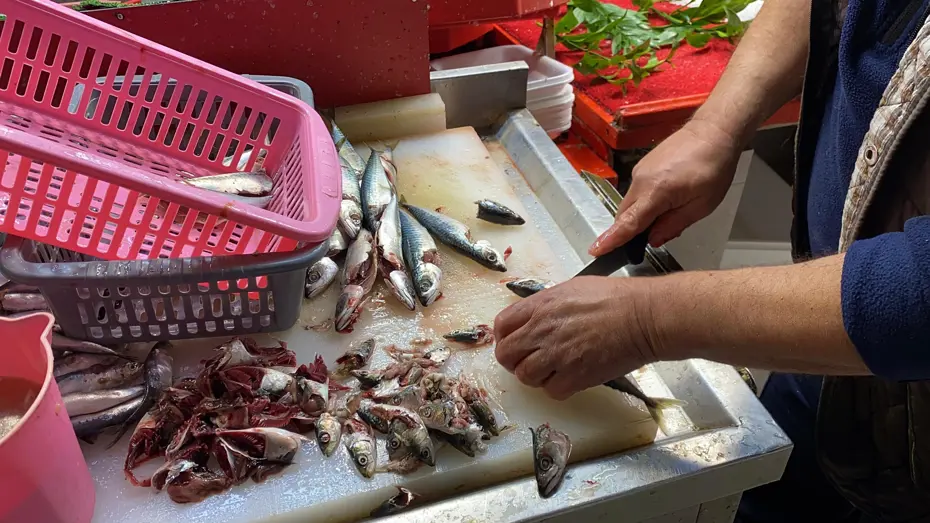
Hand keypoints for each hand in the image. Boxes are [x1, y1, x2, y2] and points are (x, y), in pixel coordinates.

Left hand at [494, 277, 658, 399]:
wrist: (643, 316)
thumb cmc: (616, 299)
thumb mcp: (572, 289)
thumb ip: (547, 305)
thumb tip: (535, 318)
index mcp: (540, 306)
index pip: (502, 326)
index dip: (505, 337)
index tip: (514, 342)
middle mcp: (542, 330)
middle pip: (506, 354)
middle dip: (514, 360)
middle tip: (528, 361)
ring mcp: (557, 355)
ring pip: (525, 376)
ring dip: (535, 376)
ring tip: (552, 370)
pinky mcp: (575, 377)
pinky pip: (551, 391)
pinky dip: (557, 388)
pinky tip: (569, 378)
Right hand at [590, 119, 741, 255]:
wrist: (712, 131)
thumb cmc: (714, 166)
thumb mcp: (702, 205)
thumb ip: (674, 225)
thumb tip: (653, 239)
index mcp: (656, 191)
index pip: (628, 223)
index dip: (611, 240)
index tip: (595, 250)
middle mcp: (641, 180)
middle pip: (624, 215)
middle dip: (630, 231)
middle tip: (653, 237)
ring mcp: (639, 171)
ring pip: (630, 204)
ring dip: (640, 215)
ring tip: (671, 211)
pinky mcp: (642, 166)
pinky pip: (636, 192)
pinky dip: (644, 202)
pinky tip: (666, 198)